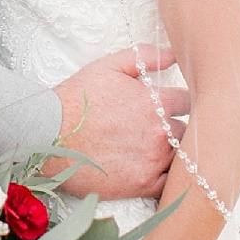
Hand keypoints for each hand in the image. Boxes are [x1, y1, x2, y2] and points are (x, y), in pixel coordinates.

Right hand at [49, 46, 189, 199]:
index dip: (182, 101)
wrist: (50, 135)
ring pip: (183, 156)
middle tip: (162, 127)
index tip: (173, 105)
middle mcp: (159, 133)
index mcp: (155, 102)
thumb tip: (175, 54)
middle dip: (178, 126)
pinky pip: (172, 183)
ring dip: (176, 151)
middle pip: (188, 129)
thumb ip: (144, 56)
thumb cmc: (78, 99)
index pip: (188, 101)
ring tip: (157, 148)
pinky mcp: (143, 185)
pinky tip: (158, 169)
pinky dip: (171, 176)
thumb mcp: (108, 66)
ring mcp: (153, 161)